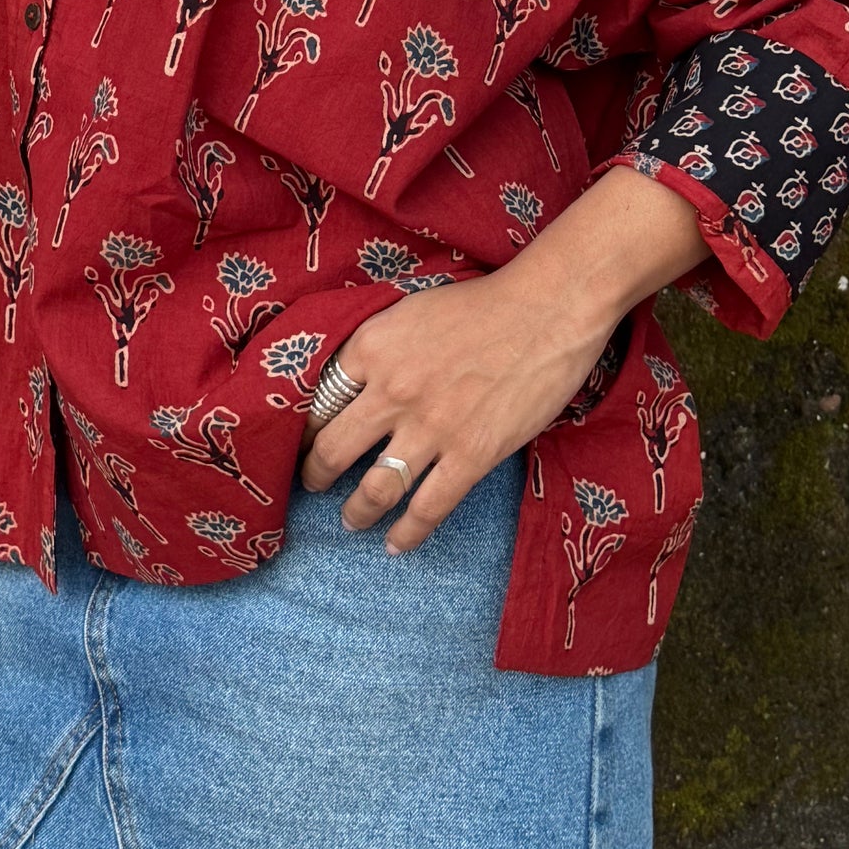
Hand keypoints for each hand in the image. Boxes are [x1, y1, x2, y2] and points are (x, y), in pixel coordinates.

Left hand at [298, 163, 710, 551]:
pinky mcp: (471, 456)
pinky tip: (395, 545)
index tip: (301, 443)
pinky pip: (427, 508)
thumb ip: (377, 347)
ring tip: (350, 521)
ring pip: (375, 489)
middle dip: (315, 475)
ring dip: (356, 512)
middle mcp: (391, 391)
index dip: (305, 428)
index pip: (319, 400)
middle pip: (333, 450)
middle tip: (312, 486)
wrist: (546, 310)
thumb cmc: (481, 303)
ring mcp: (430, 428)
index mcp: (371, 347)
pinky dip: (407, 534)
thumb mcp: (409, 311)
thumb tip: (352, 383)